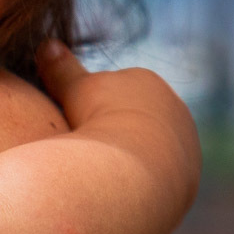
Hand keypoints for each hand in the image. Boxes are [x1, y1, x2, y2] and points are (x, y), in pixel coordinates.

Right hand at [36, 39, 200, 202]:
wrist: (134, 171)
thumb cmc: (100, 121)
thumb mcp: (73, 89)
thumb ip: (60, 68)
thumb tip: (46, 44)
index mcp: (148, 82)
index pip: (117, 88)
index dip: (90, 103)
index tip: (72, 120)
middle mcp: (173, 109)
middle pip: (136, 118)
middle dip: (113, 129)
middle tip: (85, 148)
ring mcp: (185, 145)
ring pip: (149, 148)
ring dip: (127, 157)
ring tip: (100, 173)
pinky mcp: (186, 179)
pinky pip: (157, 176)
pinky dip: (138, 180)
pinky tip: (116, 189)